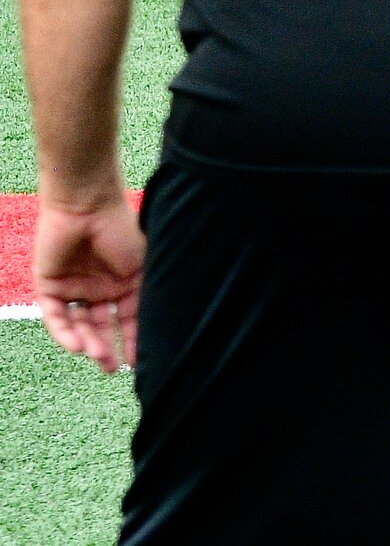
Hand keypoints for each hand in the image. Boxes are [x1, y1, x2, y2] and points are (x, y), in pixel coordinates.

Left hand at [33, 194, 144, 373]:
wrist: (88, 206)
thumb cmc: (122, 230)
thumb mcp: (143, 266)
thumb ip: (145, 296)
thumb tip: (155, 327)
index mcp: (123, 283)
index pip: (126, 319)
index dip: (131, 340)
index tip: (137, 363)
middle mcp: (98, 288)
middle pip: (100, 326)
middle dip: (106, 348)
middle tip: (111, 368)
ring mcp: (74, 288)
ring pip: (78, 325)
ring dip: (87, 342)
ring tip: (97, 356)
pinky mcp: (50, 287)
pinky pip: (57, 316)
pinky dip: (65, 333)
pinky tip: (77, 346)